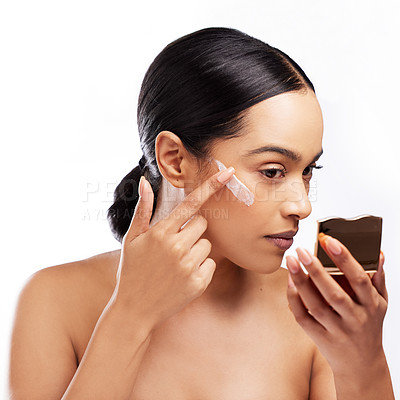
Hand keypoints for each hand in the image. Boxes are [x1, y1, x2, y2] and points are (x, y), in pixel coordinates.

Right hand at [109, 167, 234, 331]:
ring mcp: (188, 266)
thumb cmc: (132, 270)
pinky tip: (183, 276)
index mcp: (160, 232)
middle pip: (203, 224)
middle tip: (176, 244)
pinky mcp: (198, 283)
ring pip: (208, 244)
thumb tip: (144, 181)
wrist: (134, 309)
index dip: (211, 185)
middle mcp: (176, 247)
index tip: (228, 171)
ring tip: (177, 263)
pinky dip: (201, 267)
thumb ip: (143, 209)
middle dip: (193, 230)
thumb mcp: (131, 238)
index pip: (191, 203)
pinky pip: (210, 264)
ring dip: (197, 249)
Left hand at [286, 234, 387, 373]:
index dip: (344, 259)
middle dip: (316, 270)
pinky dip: (295, 301)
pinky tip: (289, 283)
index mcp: (371, 306)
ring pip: (315, 305)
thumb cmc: (369, 326)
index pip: (359, 279)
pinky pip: (304, 318)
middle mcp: (354, 319)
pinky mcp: (320, 338)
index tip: (328, 240)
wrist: (362, 365)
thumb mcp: (380, 304)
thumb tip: (378, 253)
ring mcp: (336, 330)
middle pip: (334, 294)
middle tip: (302, 250)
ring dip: (301, 282)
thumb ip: (377, 279)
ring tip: (291, 261)